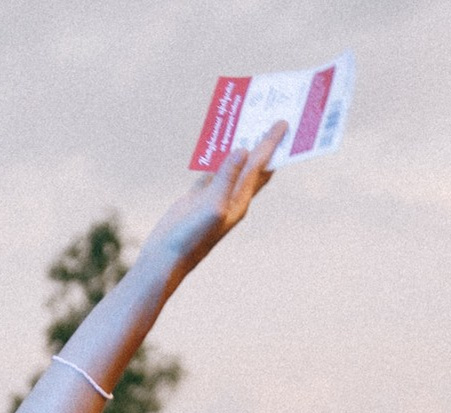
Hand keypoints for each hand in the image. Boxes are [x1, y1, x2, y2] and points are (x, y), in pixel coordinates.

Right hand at [141, 122, 284, 275]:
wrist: (167, 256)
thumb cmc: (192, 237)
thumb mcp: (213, 206)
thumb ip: (227, 178)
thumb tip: (243, 150)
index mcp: (240, 200)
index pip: (260, 166)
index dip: (272, 144)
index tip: (283, 123)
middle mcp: (231, 196)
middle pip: (254, 164)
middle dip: (265, 143)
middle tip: (274, 118)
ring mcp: (214, 195)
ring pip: (232, 164)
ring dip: (240, 145)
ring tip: (248, 123)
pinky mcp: (198, 196)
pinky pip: (211, 169)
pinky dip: (216, 154)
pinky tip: (218, 142)